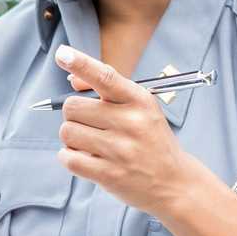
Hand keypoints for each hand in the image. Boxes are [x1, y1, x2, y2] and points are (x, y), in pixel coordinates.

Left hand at [54, 44, 198, 215]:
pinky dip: (70, 157)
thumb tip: (72, 80)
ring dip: (72, 137)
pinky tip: (87, 158)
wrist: (173, 182)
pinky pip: (68, 158)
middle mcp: (130, 122)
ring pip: (67, 132)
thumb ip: (108, 90)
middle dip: (74, 115)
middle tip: (92, 125)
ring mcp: (119, 150)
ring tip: (92, 143)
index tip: (62, 54)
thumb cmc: (151, 140)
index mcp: (139, 101)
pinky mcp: (109, 174)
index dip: (81, 63)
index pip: (105, 76)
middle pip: (72, 107)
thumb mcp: (140, 108)